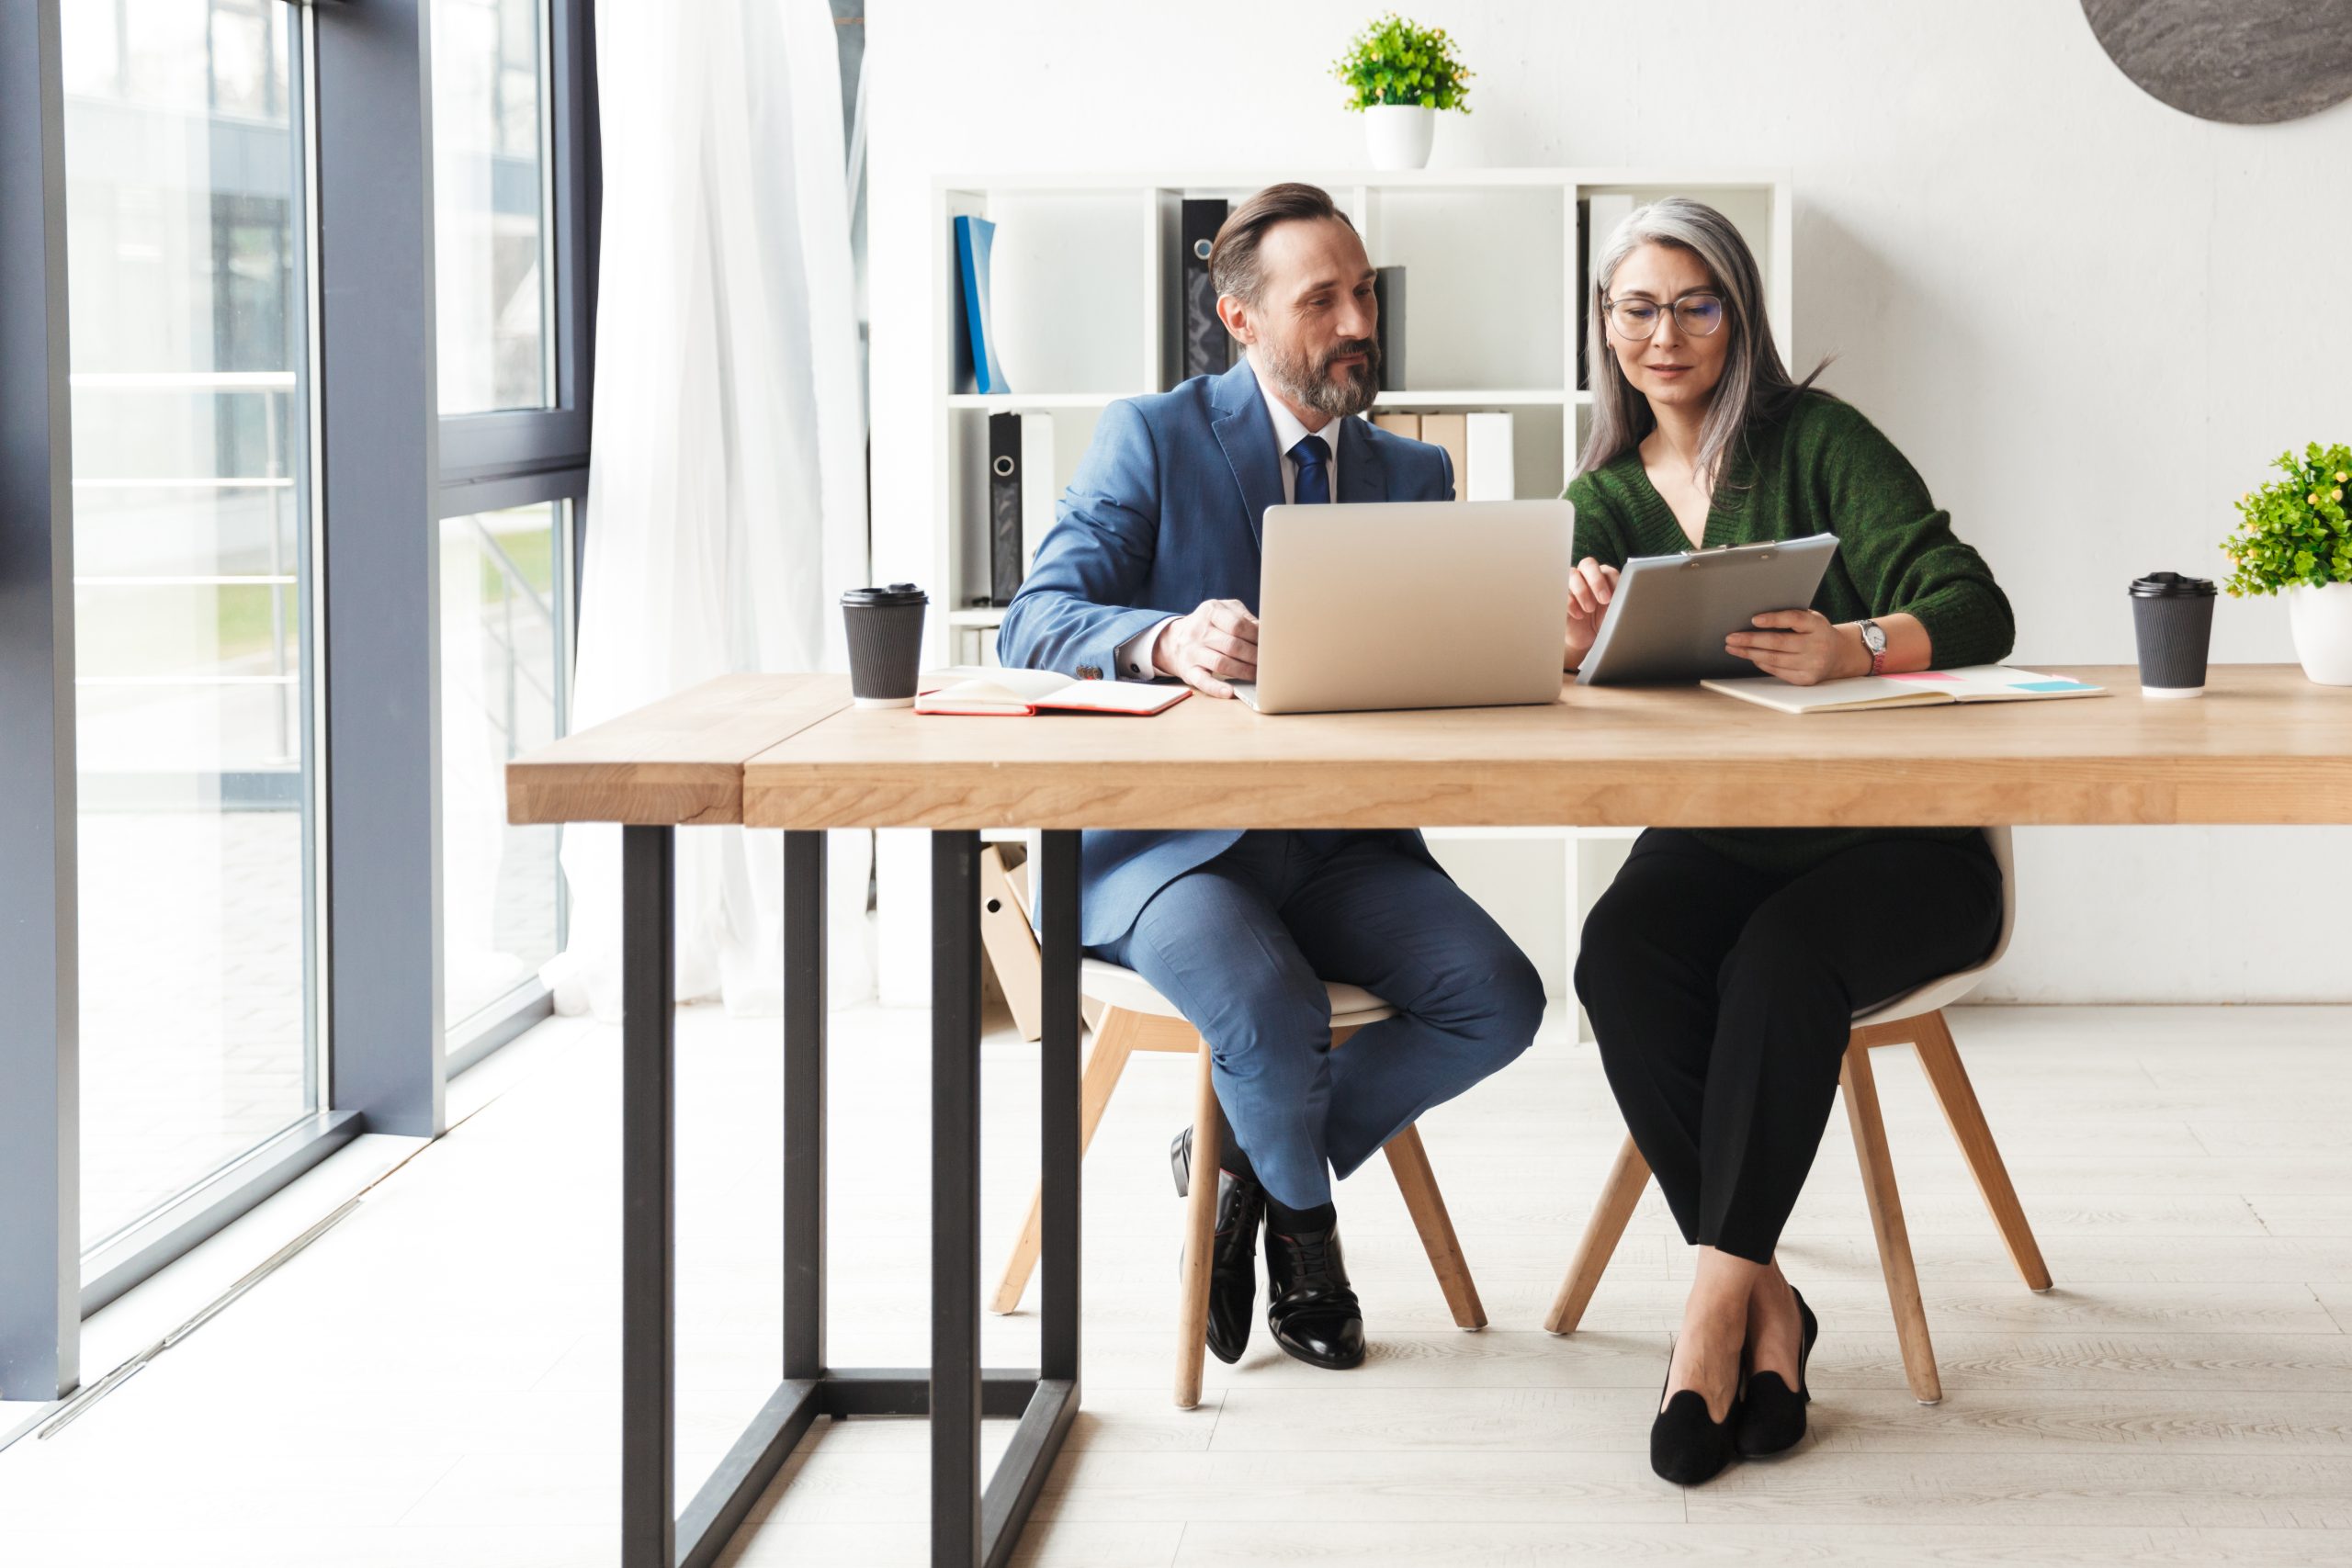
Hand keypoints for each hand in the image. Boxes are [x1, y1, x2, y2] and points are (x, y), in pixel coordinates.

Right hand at [1154, 598, 1258, 697]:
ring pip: (1221, 663)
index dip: (1257, 637)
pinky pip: (1203, 681)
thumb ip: (1244, 618)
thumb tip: (1267, 633)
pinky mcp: (1188, 671)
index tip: (1270, 645)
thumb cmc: (1208, 625)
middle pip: (1232, 645)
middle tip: (1268, 663)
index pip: (1238, 624)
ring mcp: (1192, 651)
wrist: (1173, 639)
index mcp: (1211, 610)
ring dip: (1244, 671)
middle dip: (1254, 656)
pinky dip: (1216, 688)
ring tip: (1258, 675)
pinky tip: (1230, 692)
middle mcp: (1199, 630)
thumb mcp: (1224, 611)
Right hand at [1562, 558, 1620, 669]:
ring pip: (1572, 574)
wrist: (1589, 639)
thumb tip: (1631, 594)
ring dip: (1582, 591)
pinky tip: (1579, 616)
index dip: (1612, 581)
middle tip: (1604, 600)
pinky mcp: (1560, 596)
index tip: (1616, 597)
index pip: (1607, 570)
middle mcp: (1587, 575)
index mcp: (1604, 576)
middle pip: (1588, 564)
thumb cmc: (1606, 622)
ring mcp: (1572, 584)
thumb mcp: (1616, 612)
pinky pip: (1561, 592)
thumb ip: (1622, 600)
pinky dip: (1570, 602)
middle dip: (1596, 581)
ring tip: (1590, 609)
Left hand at [1725, 610, 1868, 685]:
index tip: (1753, 619)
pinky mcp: (1806, 679)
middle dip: (1750, 640)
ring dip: (1750, 653)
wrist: (1839, 654)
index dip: (1773, 619)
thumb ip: (1791, 617)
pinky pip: (1778, 671)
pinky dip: (1762, 663)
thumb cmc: (1816, 632)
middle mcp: (1816, 645)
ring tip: (1733, 648)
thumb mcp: (1811, 619)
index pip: (1794, 619)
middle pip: (1778, 642)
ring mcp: (1812, 664)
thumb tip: (1755, 619)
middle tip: (1731, 637)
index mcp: (1817, 625)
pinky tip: (1751, 657)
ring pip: (1774, 659)